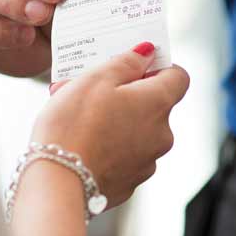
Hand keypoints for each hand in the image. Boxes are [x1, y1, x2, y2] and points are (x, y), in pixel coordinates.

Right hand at [32, 43, 190, 207]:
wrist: (57, 182)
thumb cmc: (74, 126)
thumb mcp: (96, 79)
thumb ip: (127, 62)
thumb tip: (148, 52)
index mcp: (158, 104)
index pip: (178, 77)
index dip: (159, 67)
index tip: (135, 64)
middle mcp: (162, 135)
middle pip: (153, 105)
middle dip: (124, 94)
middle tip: (90, 88)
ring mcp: (147, 162)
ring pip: (135, 130)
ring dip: (114, 119)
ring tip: (76, 115)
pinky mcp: (129, 183)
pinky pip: (123, 155)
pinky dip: (107, 145)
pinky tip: (80, 142)